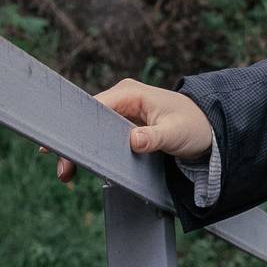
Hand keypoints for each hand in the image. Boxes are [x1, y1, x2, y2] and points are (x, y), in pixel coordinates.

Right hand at [42, 77, 214, 183]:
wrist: (208, 129)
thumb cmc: (194, 126)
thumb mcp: (176, 133)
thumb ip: (155, 137)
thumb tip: (134, 140)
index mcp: (131, 93)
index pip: (93, 107)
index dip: (74, 125)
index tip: (57, 146)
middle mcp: (122, 99)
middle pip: (87, 120)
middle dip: (74, 143)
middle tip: (63, 170)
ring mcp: (122, 112)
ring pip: (91, 130)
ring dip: (80, 149)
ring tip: (67, 173)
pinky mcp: (124, 126)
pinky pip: (101, 136)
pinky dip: (91, 150)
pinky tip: (81, 166)